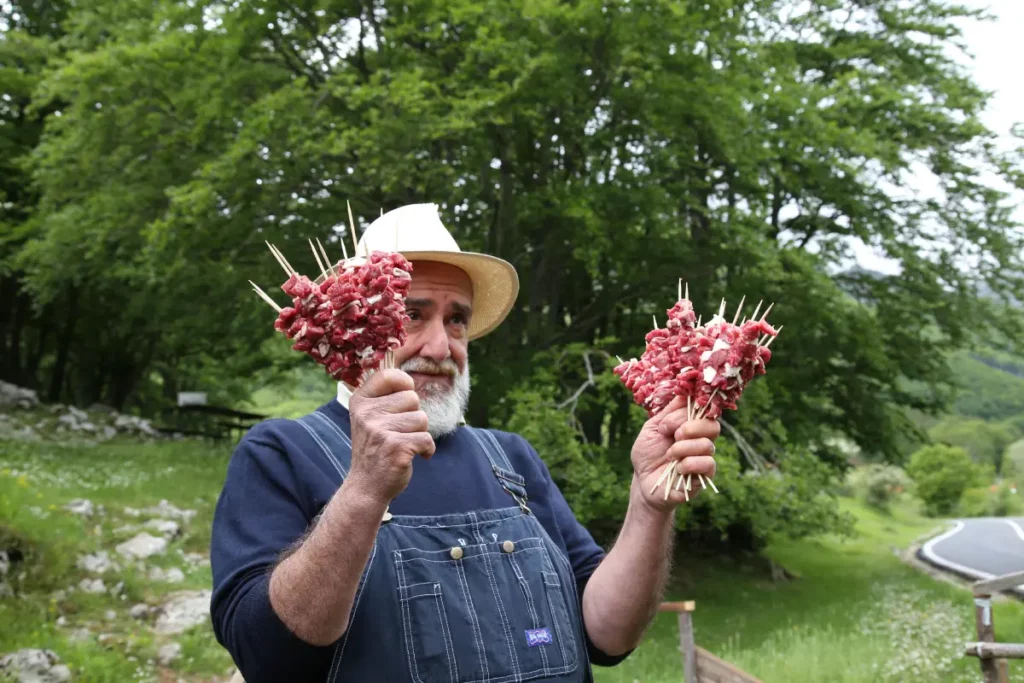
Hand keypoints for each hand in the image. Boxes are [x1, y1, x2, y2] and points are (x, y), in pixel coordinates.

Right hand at [347, 369, 435, 503]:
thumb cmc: (375, 448)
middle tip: (399, 432)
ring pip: (422, 418)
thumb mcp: (370, 417)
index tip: (404, 399)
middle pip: (412, 397)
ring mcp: (380, 431)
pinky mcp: (396, 447)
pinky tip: (414, 456)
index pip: (389, 375)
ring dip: (419, 434)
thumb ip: (385, 396)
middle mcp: (367, 414)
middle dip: (413, 415)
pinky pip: (427, 439)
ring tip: (403, 444)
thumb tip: (410, 375)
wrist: (367, 486)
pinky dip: (426, 450)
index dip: (405, 384)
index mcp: (360, 401)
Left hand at [630, 396, 718, 510]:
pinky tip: (677, 468)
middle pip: (712, 425)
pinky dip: (689, 464)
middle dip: (691, 427)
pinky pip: (708, 464)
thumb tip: (684, 392)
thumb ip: (668, 412)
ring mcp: (704, 458)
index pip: (704, 410)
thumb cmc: (647, 454)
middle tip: (674, 434)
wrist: (643, 482)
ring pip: (707, 445)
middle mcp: (700, 439)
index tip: (677, 412)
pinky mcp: (705, 476)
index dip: (695, 408)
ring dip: (683, 448)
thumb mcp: (653, 428)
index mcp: (690, 425)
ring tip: (669, 455)